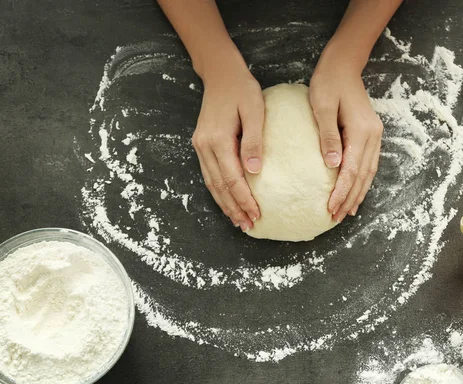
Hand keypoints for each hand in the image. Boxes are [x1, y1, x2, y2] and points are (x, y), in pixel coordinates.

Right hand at [192, 61, 263, 231]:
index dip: (244, 199)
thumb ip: (254, 140)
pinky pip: (210, 174)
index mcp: (218, 139)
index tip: (257, 214)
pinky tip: (228, 201)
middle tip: (249, 225)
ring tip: (239, 220)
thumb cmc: (242, 90)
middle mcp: (204, 146)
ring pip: (212, 183)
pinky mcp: (202, 145)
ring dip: (225, 204)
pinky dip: (219, 191)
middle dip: (234, 208)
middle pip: (219, 186)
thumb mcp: (254, 110)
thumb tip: (254, 171)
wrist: (220, 74)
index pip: (232, 178)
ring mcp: (200, 146)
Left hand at [310, 51, 382, 223]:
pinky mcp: (369, 133)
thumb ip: (328, 136)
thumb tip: (333, 165)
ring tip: (346, 211)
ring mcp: (374, 135)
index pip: (352, 170)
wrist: (343, 65)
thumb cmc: (328, 83)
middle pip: (363, 175)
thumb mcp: (323, 107)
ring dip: (358, 193)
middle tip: (335, 217)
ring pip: (368, 172)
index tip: (330, 208)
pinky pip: (368, 163)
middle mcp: (373, 135)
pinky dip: (362, 180)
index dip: (341, 191)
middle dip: (349, 198)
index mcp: (361, 131)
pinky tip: (354, 190)